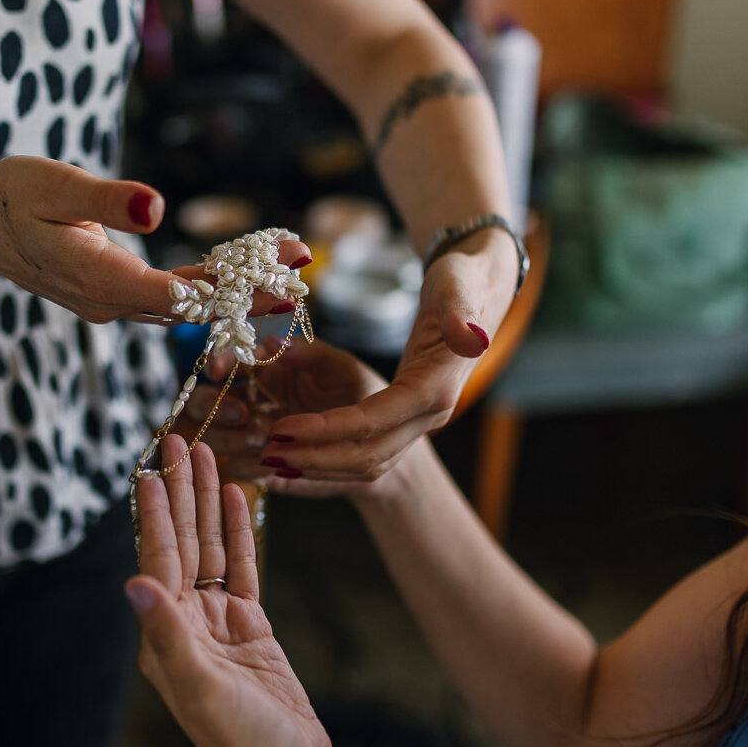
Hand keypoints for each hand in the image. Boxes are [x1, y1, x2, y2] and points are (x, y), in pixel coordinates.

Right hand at [0, 156, 307, 323]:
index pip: (181, 294)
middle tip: (303, 269)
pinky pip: (169, 299)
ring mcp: (111, 305)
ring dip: (234, 291)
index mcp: (100, 279)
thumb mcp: (55, 186)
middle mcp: (110, 303)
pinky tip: (240, 272)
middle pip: (192, 306)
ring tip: (286, 269)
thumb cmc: (12, 196)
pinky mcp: (113, 296)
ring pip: (184, 307)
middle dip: (250, 291)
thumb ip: (107, 200)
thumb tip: (155, 209)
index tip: (281, 273)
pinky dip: (206, 286)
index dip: (236, 287)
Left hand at [126, 437, 334, 746]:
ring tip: (209, 456)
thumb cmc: (242, 743)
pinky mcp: (252, 628)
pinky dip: (241, 533)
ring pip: (212, 550)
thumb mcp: (199, 688)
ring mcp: (218, 624)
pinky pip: (243, 569)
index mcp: (165, 636)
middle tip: (181, 442)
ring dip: (208, 504)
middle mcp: (185, 623)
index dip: (155, 514)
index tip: (151, 469)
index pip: (157, 560)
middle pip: (182, 544)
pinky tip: (238, 499)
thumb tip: (131, 583)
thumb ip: (166, 633)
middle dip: (181, 494)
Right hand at [184, 338, 387, 491]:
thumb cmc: (361, 396)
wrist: (379, 444)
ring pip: (213, 436)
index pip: (228, 362)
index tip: (219, 370)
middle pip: (204, 402)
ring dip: (230, 437)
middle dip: (215, 407)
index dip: (218, 363)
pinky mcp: (261, 467)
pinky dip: (247, 465)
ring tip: (262, 438)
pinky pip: (237, 468)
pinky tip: (269, 462)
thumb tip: (274, 341)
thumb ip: (311, 352)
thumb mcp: (341, 368)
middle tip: (244, 413)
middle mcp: (251, 402)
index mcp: (265, 370)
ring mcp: (252, 436)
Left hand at [259, 231, 518, 479]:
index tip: (283, 429)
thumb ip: (462, 312)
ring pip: (365, 462)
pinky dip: (328, 461)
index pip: (375, 419)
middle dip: (314, 457)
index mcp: (436, 387)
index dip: (328, 429)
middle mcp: (430, 414)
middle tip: (265, 453)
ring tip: (270, 459)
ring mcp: (420, 422)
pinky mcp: (408, 420)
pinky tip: (294, 457)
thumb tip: (471, 337)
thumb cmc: (463, 281)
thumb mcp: (460, 286)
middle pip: (367, 453)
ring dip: (318, 465)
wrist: (482, 290)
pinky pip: (365, 453)